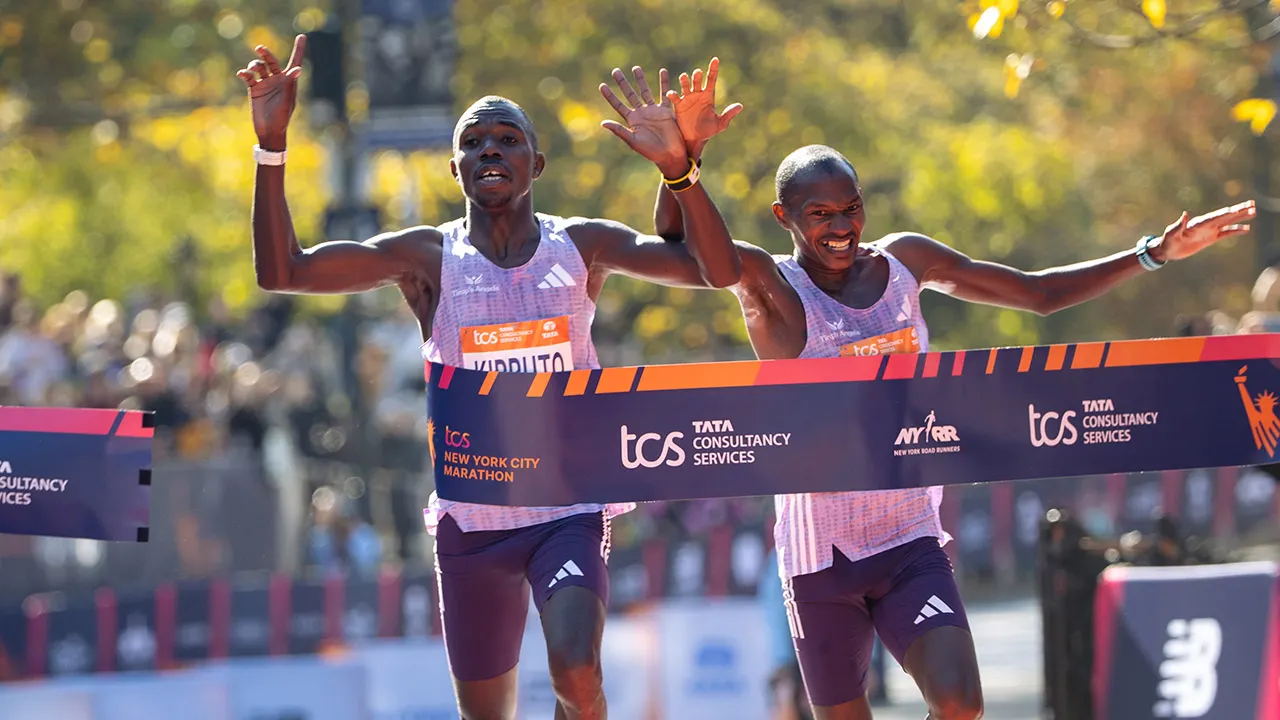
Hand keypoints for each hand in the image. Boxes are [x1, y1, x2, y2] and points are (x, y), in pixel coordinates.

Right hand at [236, 35, 305, 149]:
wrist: (269, 130)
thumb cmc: (282, 117)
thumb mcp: (287, 100)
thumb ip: (290, 83)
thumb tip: (297, 69)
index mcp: (289, 81)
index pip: (295, 62)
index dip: (298, 49)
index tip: (302, 36)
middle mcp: (277, 80)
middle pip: (271, 61)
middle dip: (266, 54)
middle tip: (260, 48)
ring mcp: (265, 83)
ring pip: (258, 67)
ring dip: (254, 65)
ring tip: (252, 71)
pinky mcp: (254, 89)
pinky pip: (248, 76)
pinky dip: (244, 73)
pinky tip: (243, 74)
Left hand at [599, 65, 689, 178]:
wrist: (670, 155)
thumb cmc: (651, 151)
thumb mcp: (633, 141)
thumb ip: (619, 130)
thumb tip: (602, 123)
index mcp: (632, 120)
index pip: (618, 105)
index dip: (610, 96)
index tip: (602, 85)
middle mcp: (641, 113)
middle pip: (630, 94)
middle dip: (623, 83)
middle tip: (615, 71)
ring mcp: (653, 111)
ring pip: (645, 91)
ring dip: (641, 80)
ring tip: (636, 68)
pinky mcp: (666, 110)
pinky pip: (665, 94)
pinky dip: (664, 83)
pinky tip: (663, 71)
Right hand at [670, 57, 742, 157]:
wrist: (695, 139)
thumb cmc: (708, 131)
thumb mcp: (720, 124)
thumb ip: (728, 114)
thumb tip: (740, 106)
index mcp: (709, 96)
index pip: (712, 79)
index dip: (713, 69)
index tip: (716, 59)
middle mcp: (698, 94)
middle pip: (698, 81)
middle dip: (697, 76)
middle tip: (697, 73)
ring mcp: (688, 98)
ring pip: (686, 86)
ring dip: (685, 81)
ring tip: (684, 77)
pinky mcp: (679, 105)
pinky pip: (675, 98)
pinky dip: (673, 95)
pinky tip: (672, 94)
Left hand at [1155, 200, 1256, 261]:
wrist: (1166, 250)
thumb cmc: (1167, 241)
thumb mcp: (1171, 234)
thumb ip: (1178, 225)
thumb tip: (1184, 214)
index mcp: (1197, 224)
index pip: (1213, 218)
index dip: (1224, 214)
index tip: (1236, 210)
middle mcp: (1205, 225)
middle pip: (1225, 216)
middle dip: (1238, 211)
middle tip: (1252, 204)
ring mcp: (1209, 231)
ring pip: (1228, 222)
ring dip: (1240, 217)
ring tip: (1254, 211)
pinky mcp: (1210, 238)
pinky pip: (1226, 233)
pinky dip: (1236, 231)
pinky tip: (1246, 228)